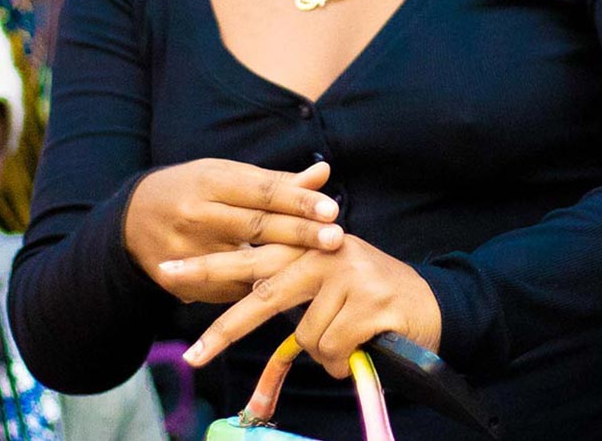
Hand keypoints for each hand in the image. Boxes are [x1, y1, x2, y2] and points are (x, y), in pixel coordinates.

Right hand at [124, 159, 343, 297]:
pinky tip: (288, 288)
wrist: (130, 222)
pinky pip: (229, 289)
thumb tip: (323, 173)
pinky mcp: (181, 283)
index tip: (331, 210)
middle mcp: (196, 215)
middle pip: (255, 226)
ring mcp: (186, 252)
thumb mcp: (228, 177)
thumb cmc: (194, 191)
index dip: (297, 201)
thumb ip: (276, 182)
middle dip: (298, 233)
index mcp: (210, 182)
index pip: (261, 191)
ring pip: (244, 262)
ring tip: (320, 266)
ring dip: (284, 265)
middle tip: (336, 238)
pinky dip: (258, 287)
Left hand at [180, 232, 442, 377]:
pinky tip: (364, 344)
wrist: (433, 305)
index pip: (250, 256)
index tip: (168, 273)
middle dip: (225, 330)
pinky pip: (333, 347)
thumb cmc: (371, 298)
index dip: (208, 266)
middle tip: (195, 356)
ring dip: (324, 351)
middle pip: (264, 293)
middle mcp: (326, 251)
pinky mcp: (370, 299)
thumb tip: (244, 295)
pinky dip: (344, 358)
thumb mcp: (330, 280)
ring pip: (306, 335)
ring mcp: (350, 273)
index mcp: (309, 244)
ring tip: (350, 339)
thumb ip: (291, 281)